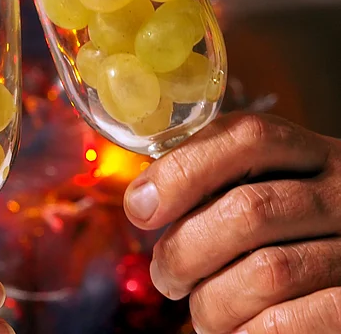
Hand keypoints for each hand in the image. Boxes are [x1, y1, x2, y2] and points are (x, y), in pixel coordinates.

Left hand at [124, 113, 340, 333]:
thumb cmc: (295, 235)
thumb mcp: (272, 190)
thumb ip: (219, 184)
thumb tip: (144, 202)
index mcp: (312, 155)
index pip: (247, 138)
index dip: (182, 170)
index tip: (140, 208)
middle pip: (248, 210)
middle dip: (185, 251)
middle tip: (167, 276)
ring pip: (268, 272)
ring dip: (213, 302)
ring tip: (203, 313)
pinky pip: (291, 321)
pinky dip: (250, 332)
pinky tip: (239, 332)